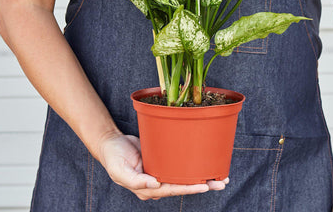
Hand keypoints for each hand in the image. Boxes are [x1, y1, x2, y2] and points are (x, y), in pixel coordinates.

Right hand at [98, 131, 228, 199]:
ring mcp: (160, 170)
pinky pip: (179, 163)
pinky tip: (203, 162)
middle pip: (183, 185)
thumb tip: (156, 185)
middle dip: (203, 185)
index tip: (204, 186)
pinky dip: (191, 164)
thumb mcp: (120, 172)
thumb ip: (137, 181)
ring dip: (201, 176)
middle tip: (221, 182)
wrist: (111, 143)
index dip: (189, 188)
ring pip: (184, 175)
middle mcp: (157, 182)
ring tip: (220, 176)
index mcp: (148, 188)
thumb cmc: (114, 159)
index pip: (173, 189)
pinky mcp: (162, 159)